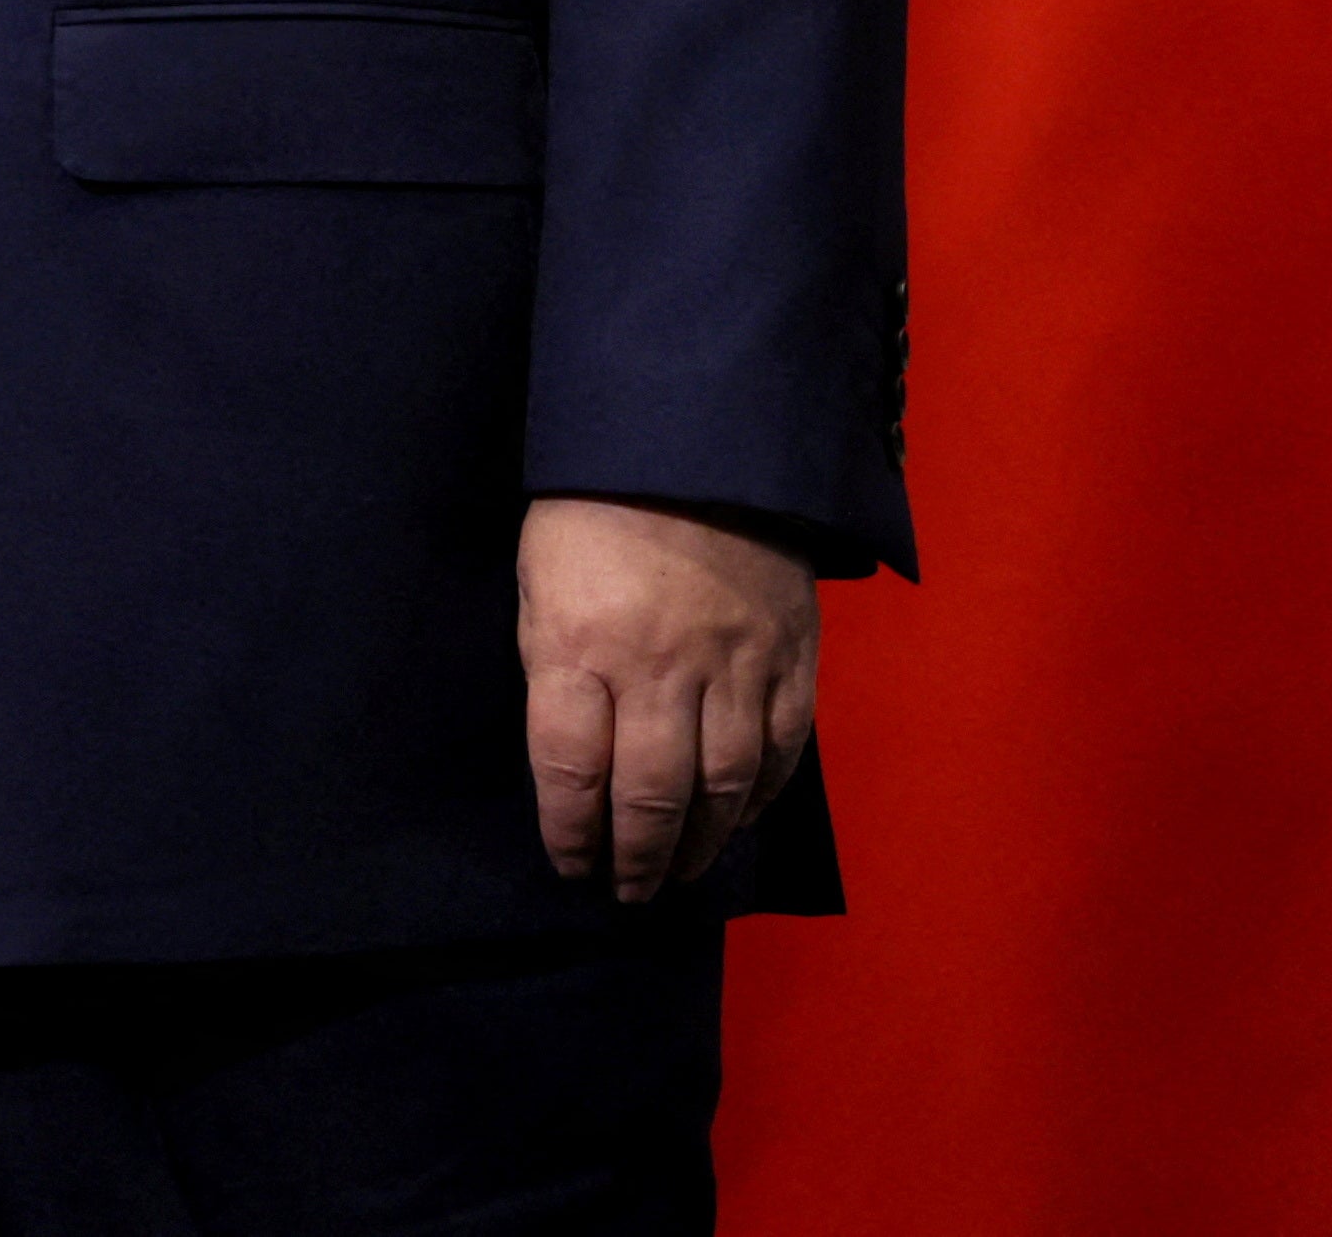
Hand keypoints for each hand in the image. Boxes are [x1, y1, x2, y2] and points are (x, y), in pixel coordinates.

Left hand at [519, 494, 819, 900]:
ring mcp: (734, 663)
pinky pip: (780, 749)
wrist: (695, 440)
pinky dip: (759, 799)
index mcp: (580, 642)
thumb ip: (556, 670)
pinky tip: (736, 822)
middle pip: (650, 793)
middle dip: (636, 857)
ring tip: (677, 874)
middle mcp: (660, 665)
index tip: (569, 863)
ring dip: (699, 844)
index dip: (569, 830)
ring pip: (721, 785)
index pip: (570, 767)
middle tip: (627, 891)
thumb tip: (575, 760)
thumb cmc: (591, 511)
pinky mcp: (791, 655)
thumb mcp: (539, 583)